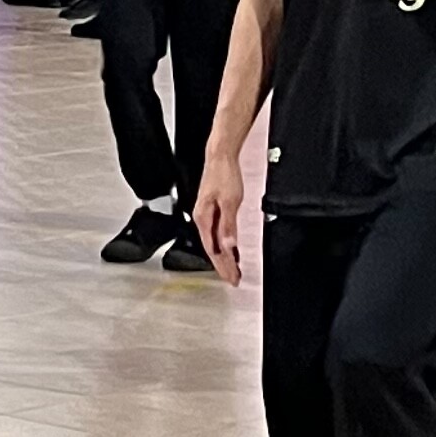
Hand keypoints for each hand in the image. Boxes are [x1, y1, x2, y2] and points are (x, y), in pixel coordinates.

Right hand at [193, 157, 243, 283]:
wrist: (220, 157)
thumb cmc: (223, 175)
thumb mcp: (230, 202)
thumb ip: (228, 225)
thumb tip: (228, 245)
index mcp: (204, 218)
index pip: (213, 249)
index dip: (222, 265)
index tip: (231, 278)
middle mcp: (202, 218)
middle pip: (212, 249)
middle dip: (222, 266)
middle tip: (233, 279)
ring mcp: (207, 215)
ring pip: (214, 243)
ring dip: (223, 257)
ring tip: (232, 270)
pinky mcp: (213, 210)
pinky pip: (217, 234)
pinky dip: (224, 246)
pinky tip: (229, 250)